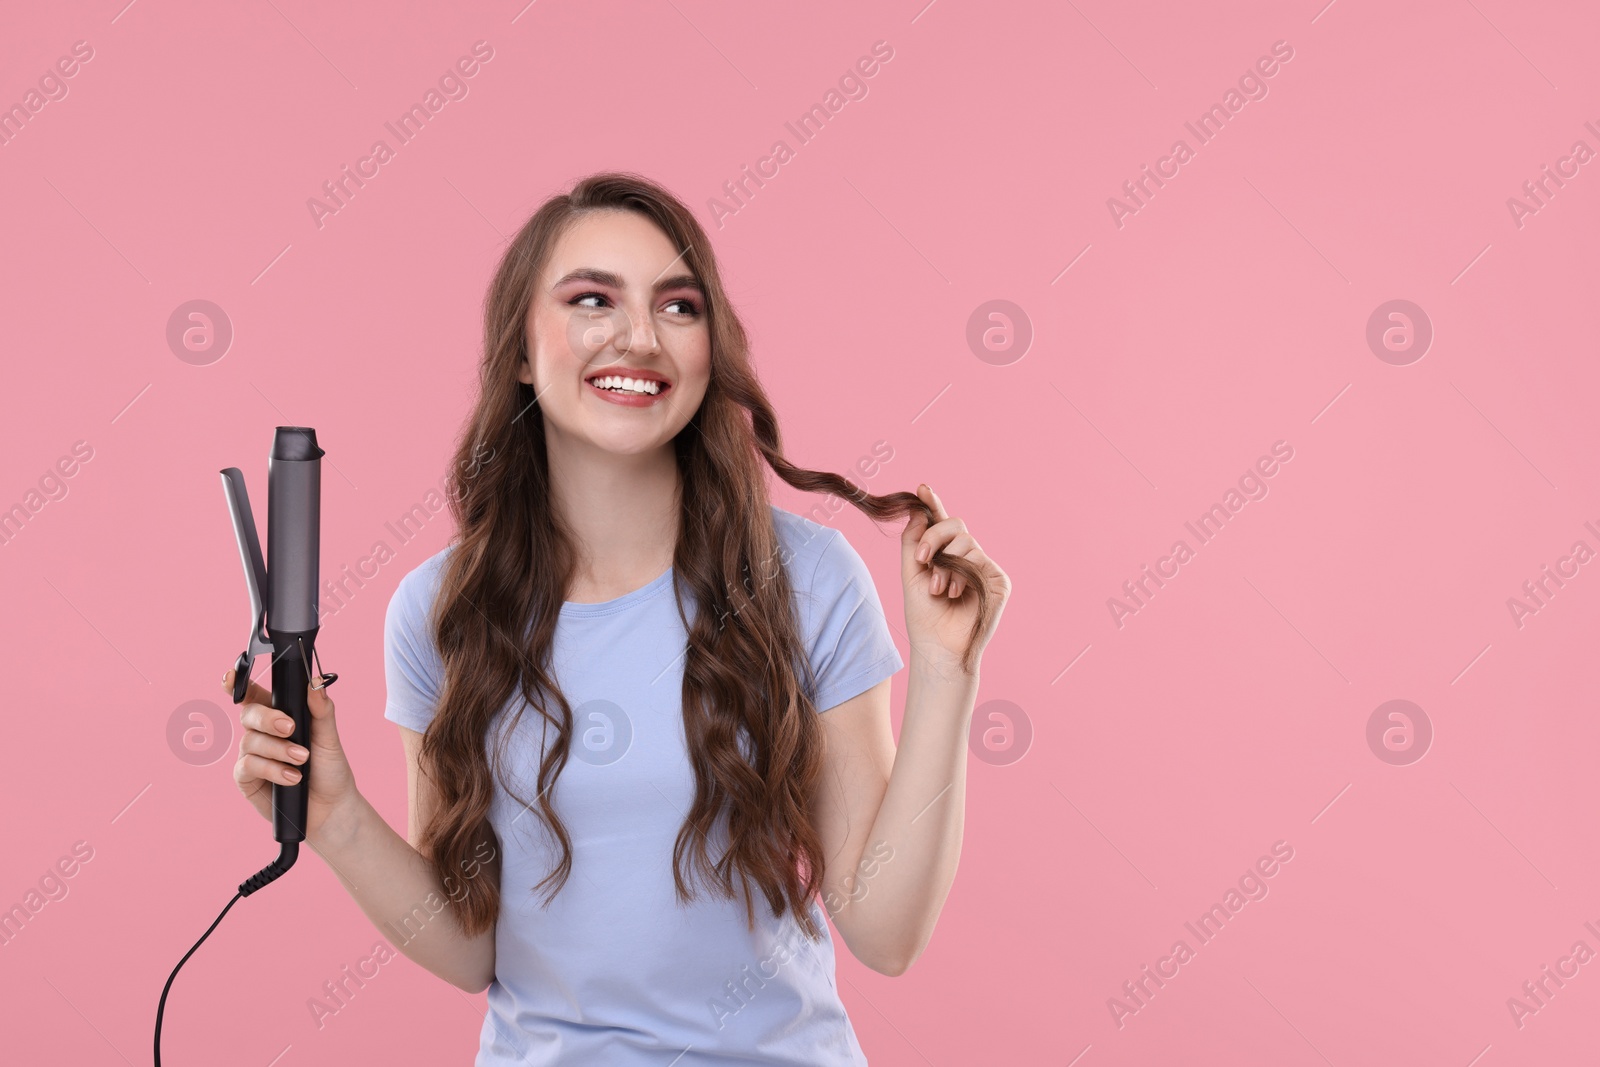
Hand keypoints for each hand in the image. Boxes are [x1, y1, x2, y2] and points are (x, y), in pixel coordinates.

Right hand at [223, 667, 360, 847]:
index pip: (254, 694)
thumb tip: (314, 681)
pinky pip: (248, 765)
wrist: (331, 807)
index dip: (238, 683)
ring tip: (303, 760)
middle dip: (268, 719)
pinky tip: (292, 777)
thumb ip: (321, 709)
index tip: (229, 675)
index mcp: (278, 715)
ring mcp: (251, 755)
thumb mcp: (329, 737)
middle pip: (249, 713)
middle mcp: (261, 733)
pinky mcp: (246, 778)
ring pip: (250, 741)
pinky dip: (272, 769)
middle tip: (290, 728)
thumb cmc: (329, 769)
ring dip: (279, 750)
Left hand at [900, 484, 1009, 669]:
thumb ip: (913, 542)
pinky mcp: (998, 579)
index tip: (921, 488)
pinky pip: (978, 557)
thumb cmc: (924, 616)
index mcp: (946, 556)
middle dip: (934, 536)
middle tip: (922, 558)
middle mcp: (967, 558)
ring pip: (965, 540)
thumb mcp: (911, 574)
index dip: (933, 504)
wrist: (937, 647)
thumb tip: (917, 511)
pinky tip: (955, 593)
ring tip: (938, 589)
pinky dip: (961, 572)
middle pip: (954, 524)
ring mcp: (984, 567)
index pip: (940, 523)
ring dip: (945, 562)